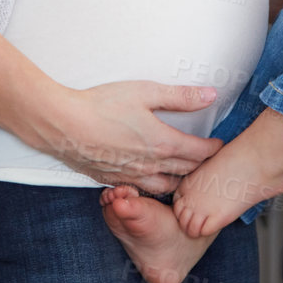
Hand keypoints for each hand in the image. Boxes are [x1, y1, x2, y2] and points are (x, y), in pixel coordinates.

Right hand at [29, 81, 225, 193]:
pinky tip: (152, 178)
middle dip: (201, 167)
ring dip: (179, 181)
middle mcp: (150, 166)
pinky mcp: (113, 181)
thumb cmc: (101, 105)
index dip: (213, 149)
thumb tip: (210, 96)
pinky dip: (154, 185)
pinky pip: (142, 190)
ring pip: (165, 186)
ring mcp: (131, 177)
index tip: (219, 145)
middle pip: (185, 172)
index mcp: (162, 143)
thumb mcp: (145, 92)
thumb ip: (180, 96)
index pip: (199, 153)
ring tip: (185, 173)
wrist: (63, 125)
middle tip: (209, 162)